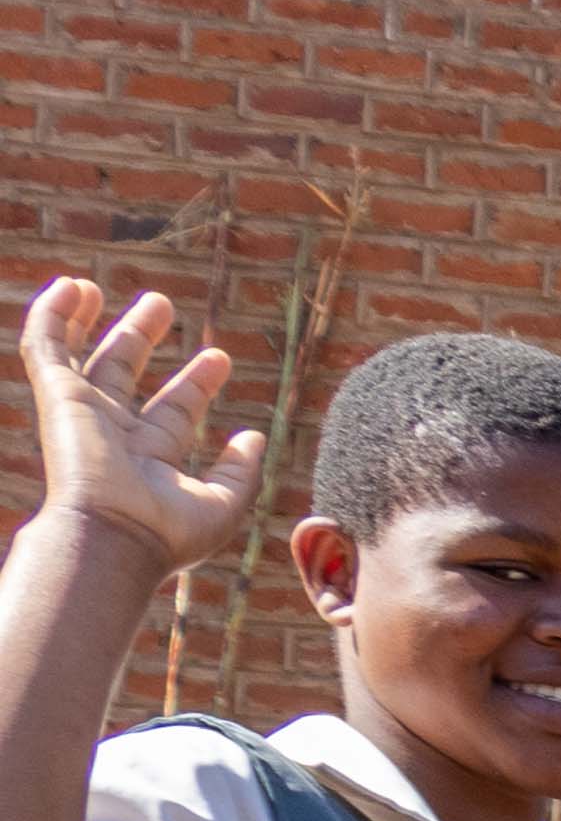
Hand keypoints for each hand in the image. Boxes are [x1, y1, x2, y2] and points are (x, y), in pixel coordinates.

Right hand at [15, 281, 259, 576]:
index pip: (175, 410)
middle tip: (161, 303)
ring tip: (95, 285)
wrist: (112, 536)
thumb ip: (241, 471)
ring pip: (80, 355)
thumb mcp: (221, 504)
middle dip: (141, 336)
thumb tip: (255, 437)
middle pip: (124, 373)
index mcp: (150, 459)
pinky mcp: (56, 396)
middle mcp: (113, 434)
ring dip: (87, 318)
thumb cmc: (166, 532)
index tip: (219, 357)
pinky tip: (69, 287)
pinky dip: (53, 315)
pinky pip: (46, 346)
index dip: (197, 382)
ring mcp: (82, 414)